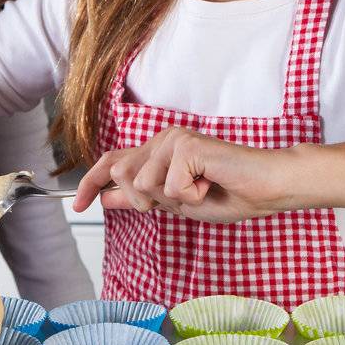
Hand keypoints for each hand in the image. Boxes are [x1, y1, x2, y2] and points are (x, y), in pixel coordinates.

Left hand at [73, 126, 289, 223]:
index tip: (78, 205)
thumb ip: (142, 198)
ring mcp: (173, 139)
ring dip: (173, 200)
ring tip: (201, 189)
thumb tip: (105, 198)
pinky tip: (210, 184)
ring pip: (144, 184)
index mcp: (158, 151)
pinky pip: (170, 187)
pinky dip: (192, 197)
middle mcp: (162, 139)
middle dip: (147, 201)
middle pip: (123, 177)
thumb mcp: (176, 204)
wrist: (266, 187)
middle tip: (185, 198)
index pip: (113, 162)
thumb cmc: (228, 193)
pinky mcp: (187, 146)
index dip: (91, 183)